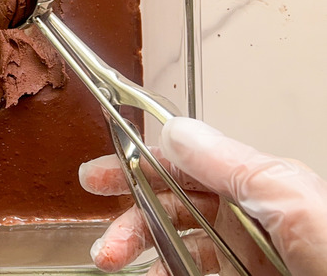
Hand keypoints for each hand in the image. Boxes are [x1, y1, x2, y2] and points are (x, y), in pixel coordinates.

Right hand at [79, 117, 326, 274]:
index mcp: (261, 186)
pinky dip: (165, 269)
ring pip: (178, 244)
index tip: (98, 175)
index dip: (137, 162)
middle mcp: (250, 218)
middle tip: (104, 242)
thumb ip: (235, 166)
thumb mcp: (292, 204)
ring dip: (142, 250)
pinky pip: (191, 270)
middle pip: (173, 204)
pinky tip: (153, 274)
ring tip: (117, 265)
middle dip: (131, 216)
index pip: (185, 160)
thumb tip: (179, 130)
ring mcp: (245, 256)